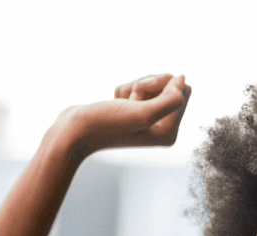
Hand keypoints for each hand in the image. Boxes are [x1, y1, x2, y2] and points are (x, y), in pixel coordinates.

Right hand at [54, 74, 190, 157]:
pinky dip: (122, 90)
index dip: (163, 84)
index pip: (184, 91)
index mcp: (169, 133)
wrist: (72, 132)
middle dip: (147, 84)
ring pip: (152, 84)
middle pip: (170, 85)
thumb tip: (183, 80)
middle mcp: (161, 128)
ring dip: (133, 87)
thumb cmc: (105, 124)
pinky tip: (113, 103)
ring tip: (119, 102)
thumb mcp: (142, 113)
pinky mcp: (133, 110)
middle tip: (130, 99)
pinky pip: (136, 88)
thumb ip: (170, 100)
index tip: (141, 96)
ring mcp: (147, 120)